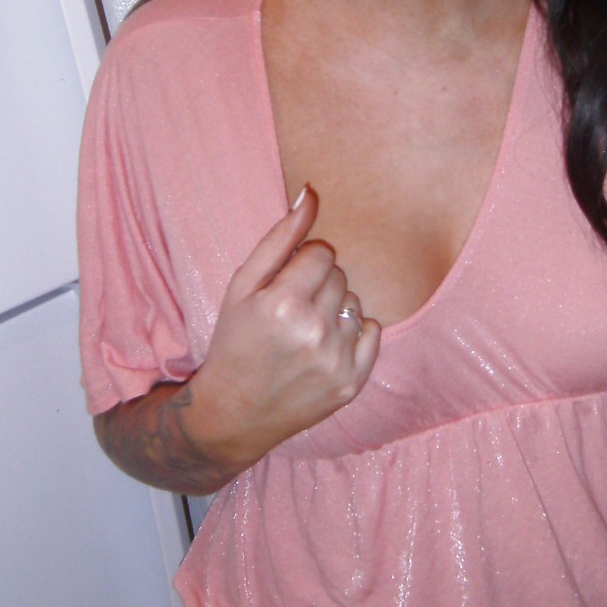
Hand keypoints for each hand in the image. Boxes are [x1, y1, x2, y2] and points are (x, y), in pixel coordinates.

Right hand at [192, 187, 380, 469]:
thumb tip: (311, 193)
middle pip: (339, 275)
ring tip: (304, 333)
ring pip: (355, 302)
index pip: (321, 252)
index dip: (300, 265)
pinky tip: (324, 348)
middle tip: (290, 313)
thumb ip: (280, 238)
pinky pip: (372, 330)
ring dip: (335, 311)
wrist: (234, 413)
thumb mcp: (243, 286)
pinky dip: (353, 334)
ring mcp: (337, 360)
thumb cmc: (235, 342)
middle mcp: (315, 332)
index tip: (283, 286)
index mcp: (283, 304)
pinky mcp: (353, 382)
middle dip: (317, 286)